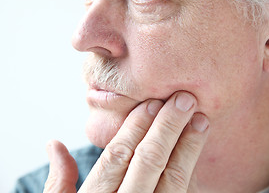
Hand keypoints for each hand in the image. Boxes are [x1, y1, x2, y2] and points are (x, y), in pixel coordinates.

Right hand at [44, 92, 209, 192]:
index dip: (137, 127)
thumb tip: (54, 145)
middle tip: (184, 100)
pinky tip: (198, 149)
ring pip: (173, 179)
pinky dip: (191, 171)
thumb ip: (60, 182)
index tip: (153, 102)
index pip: (118, 157)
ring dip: (189, 146)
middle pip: (149, 161)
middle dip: (168, 127)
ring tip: (200, 120)